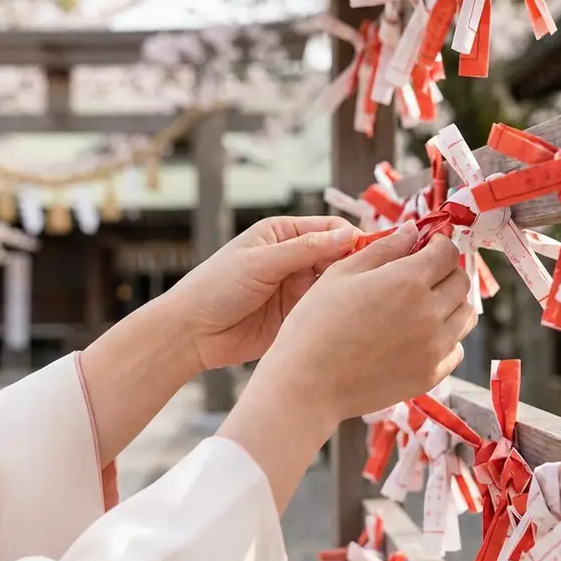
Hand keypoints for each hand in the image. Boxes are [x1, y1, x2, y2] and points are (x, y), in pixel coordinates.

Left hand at [163, 215, 358, 370]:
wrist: (192, 332)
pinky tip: (345, 316)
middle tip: (368, 278)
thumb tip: (347, 233)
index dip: (351, 237)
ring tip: (360, 298)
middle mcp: (292, 259)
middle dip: (353, 264)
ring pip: (334, 284)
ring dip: (345, 289)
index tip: (369, 251)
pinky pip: (323, 309)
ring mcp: (296, 288)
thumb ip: (304, 249)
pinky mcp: (297, 316)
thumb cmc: (215, 287)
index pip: (329, 228)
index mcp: (282, 234)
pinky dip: (335, 311)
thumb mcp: (261, 262)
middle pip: (337, 256)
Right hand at [247, 220, 475, 425]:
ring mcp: (434, 347)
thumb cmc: (315, 324)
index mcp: (408, 280)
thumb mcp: (341, 273)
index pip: (447, 252)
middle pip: (461, 281)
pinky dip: (446, 339)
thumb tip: (411, 231)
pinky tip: (419, 337)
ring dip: (451, 304)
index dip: (437, 244)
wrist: (308, 383)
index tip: (426, 247)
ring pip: (466, 316)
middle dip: (445, 271)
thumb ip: (383, 248)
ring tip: (423, 306)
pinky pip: (456, 349)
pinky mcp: (431, 375)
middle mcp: (430, 313)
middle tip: (422, 275)